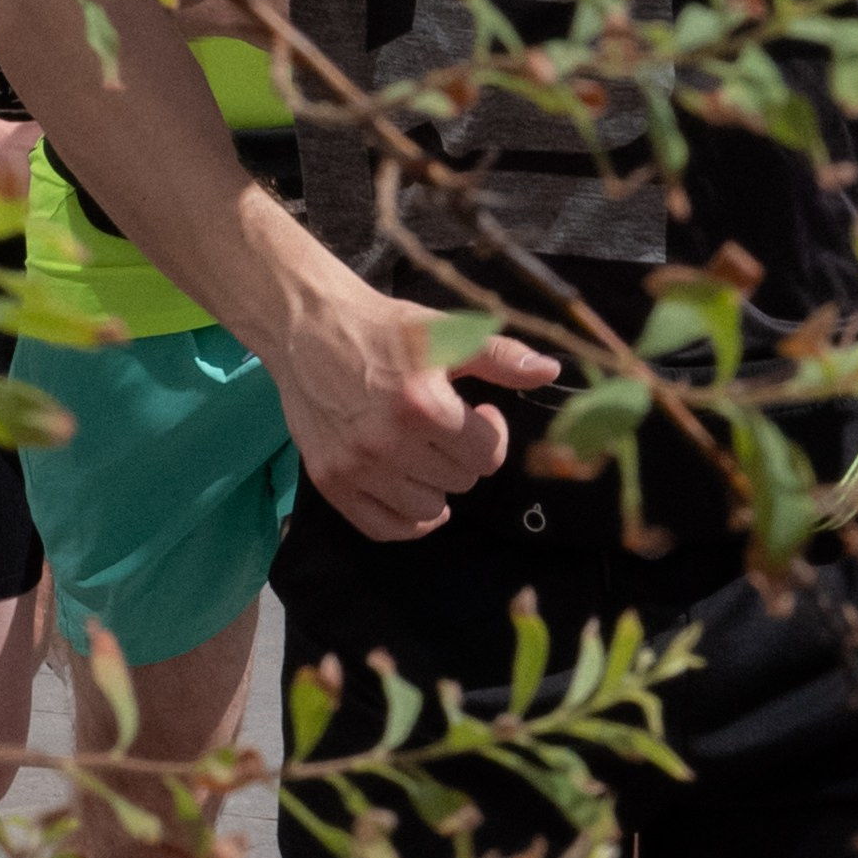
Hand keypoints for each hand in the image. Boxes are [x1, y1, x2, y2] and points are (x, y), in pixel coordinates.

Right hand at [281, 283, 560, 541]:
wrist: (308, 327)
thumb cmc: (383, 328)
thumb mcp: (446, 332)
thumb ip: (501, 357)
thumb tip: (549, 372)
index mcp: (422, 404)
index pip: (488, 456)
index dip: (491, 433)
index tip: (477, 412)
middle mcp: (388, 443)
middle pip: (460, 483)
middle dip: (461, 455)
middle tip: (442, 426)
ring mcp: (356, 467)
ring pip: (428, 511)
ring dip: (434, 485)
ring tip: (422, 451)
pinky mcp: (330, 482)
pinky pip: (383, 529)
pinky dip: (406, 521)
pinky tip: (411, 492)